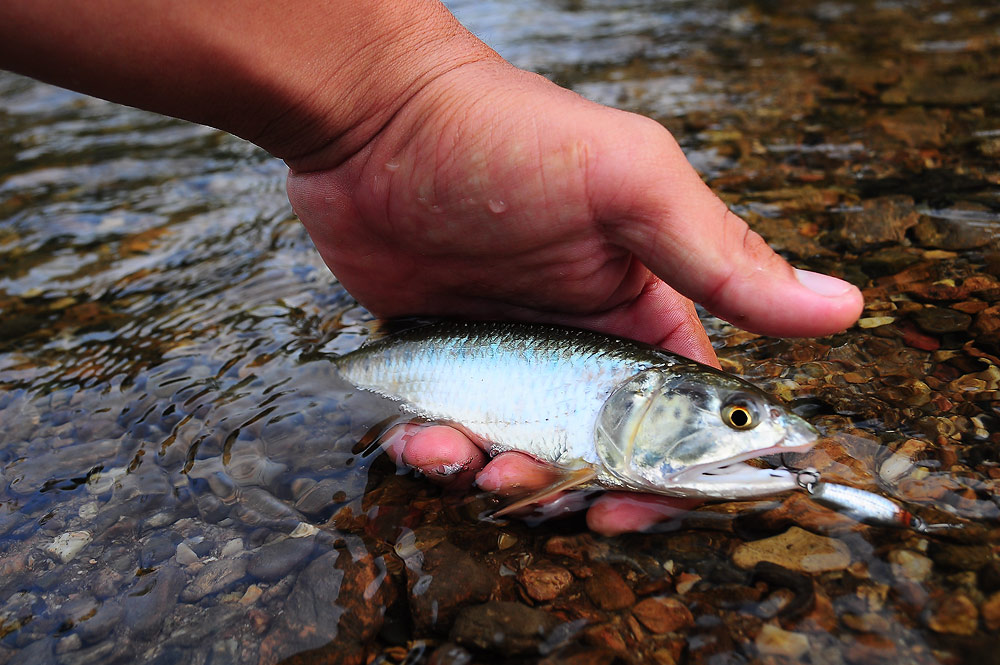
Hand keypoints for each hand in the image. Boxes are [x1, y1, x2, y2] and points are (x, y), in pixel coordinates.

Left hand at [286, 60, 862, 533]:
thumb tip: (841, 307)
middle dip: (570, 491)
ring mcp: (503, 361)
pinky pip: (444, 437)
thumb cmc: (508, 138)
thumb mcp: (628, 185)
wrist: (375, 122)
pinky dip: (435, 456)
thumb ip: (720, 257)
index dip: (667, 474)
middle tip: (540, 496)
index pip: (676, 414)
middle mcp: (574, 344)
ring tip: (464, 460)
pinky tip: (420, 440)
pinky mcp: (439, 367)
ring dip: (495, 480)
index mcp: (635, 310)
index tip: (634, 507)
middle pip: (592, 455)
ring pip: (514, 458)